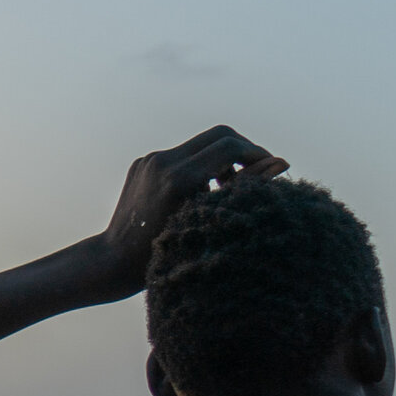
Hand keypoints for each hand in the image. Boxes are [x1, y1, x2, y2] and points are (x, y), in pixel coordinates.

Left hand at [96, 126, 287, 294]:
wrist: (113, 260)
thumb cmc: (163, 254)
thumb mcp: (209, 221)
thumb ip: (244, 188)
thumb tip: (282, 163)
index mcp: (178, 178)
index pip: (229, 146)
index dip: (256, 154)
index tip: (271, 169)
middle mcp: (162, 162)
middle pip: (218, 135)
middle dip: (242, 151)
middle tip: (255, 174)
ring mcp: (149, 160)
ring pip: (199, 144)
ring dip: (220, 159)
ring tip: (226, 189)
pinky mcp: (142, 162)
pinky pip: (180, 155)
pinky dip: (198, 167)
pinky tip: (199, 194)